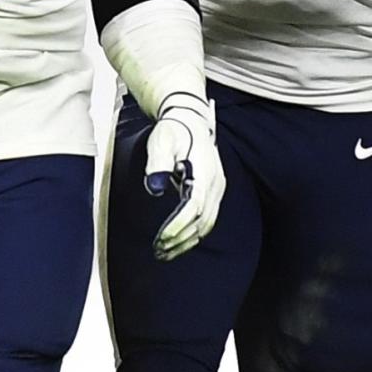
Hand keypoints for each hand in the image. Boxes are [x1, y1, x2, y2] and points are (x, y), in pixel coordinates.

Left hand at [144, 94, 224, 260]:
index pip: (194, 206)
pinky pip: (206, 219)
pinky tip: (177, 241)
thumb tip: (154, 186)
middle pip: (203, 220)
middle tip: (159, 251)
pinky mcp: (212, 192)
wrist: (189, 119)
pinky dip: (192, 233)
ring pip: (206, 224)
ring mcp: (217, 189)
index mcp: (205, 171)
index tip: (161, 238)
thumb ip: (157, 163)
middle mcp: (216, 183)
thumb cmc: (174, 129)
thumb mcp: (162, 140)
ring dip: (187, 241)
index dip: (179, 225)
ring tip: (165, 252)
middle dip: (181, 239)